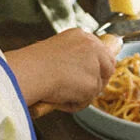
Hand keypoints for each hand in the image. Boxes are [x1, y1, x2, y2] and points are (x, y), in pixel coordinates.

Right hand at [5, 29, 120, 113]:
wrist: (31, 71)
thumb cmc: (32, 64)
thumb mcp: (54, 52)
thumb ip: (71, 58)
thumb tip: (77, 74)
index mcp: (81, 36)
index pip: (101, 51)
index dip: (97, 65)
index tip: (88, 74)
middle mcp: (92, 46)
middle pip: (108, 67)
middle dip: (97, 80)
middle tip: (78, 89)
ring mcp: (95, 65)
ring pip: (95, 87)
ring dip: (80, 94)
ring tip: (59, 92)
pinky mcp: (93, 83)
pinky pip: (86, 100)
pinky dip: (73, 103)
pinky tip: (60, 97)